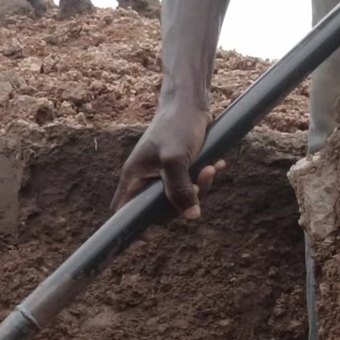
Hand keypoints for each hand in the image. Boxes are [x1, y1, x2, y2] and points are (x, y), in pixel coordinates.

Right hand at [112, 102, 224, 217]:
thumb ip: (180, 188)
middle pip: (159, 210)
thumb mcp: (176, 158)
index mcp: (133, 178)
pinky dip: (204, 179)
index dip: (131, 228)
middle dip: (183, 202)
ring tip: (213, 168)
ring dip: (200, 188)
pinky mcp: (179, 170)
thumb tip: (191, 216)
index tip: (150, 237)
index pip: (123, 213)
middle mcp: (145, 180)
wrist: (190, 102)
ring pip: (180, 198)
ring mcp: (162, 175)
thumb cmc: (176, 125)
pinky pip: (191, 185)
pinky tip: (216, 165)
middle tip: (199, 185)